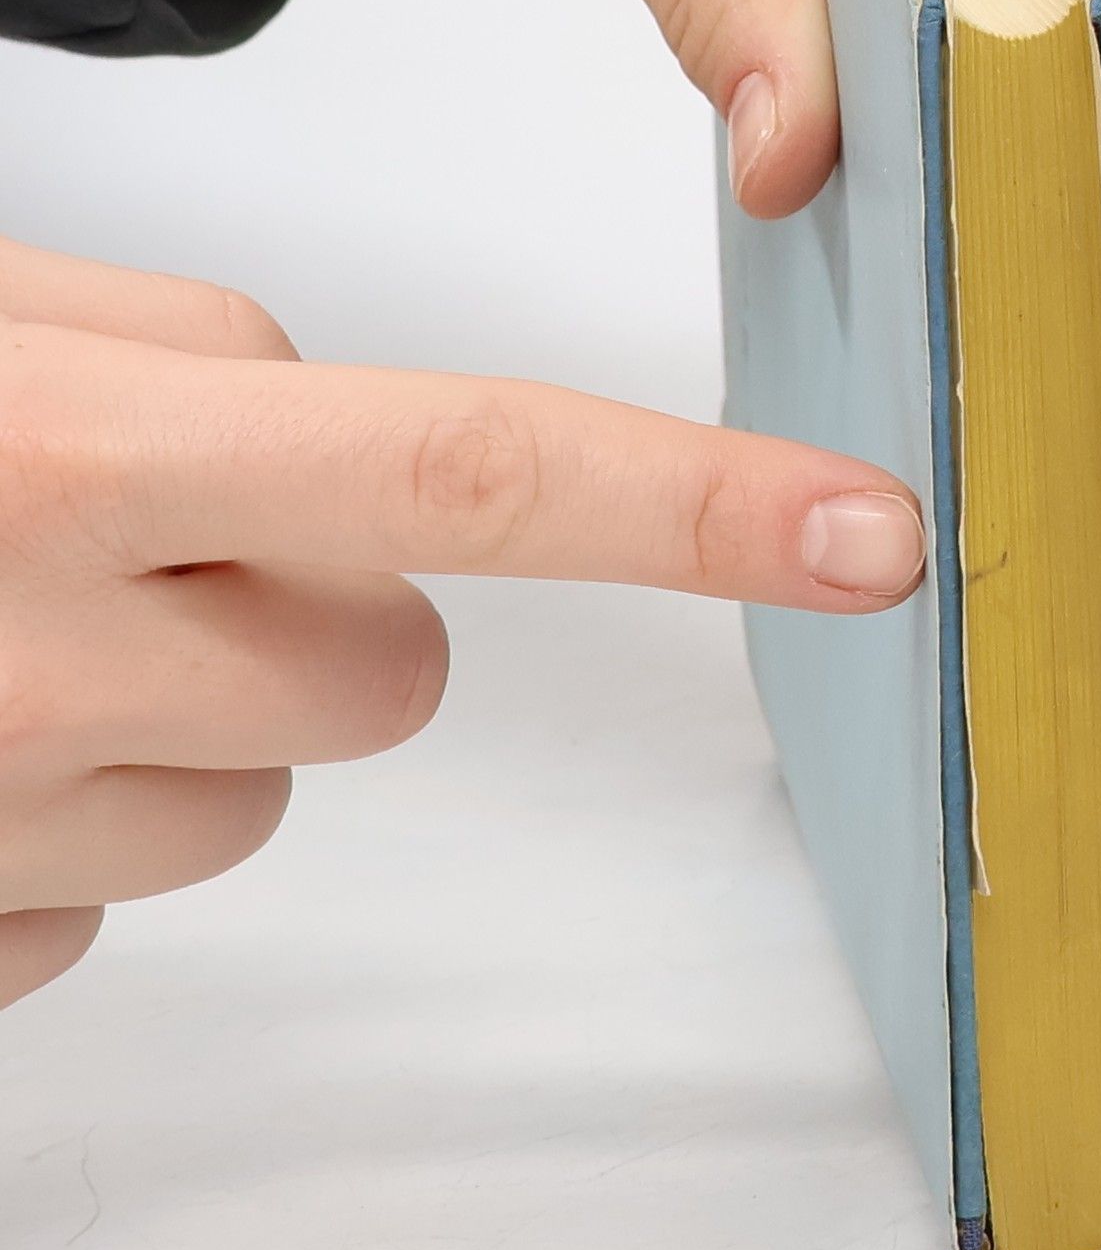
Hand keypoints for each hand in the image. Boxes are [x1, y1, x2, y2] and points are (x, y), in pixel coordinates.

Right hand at [0, 235, 922, 1009]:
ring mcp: (5, 824)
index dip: (692, 505)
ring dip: (187, 706)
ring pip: (259, 789)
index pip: (468, 471)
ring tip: (4, 616)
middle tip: (138, 527)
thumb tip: (335, 448)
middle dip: (326, 600)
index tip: (866, 536)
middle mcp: (48, 655)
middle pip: (392, 668)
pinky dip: (68, 810)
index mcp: (74, 451)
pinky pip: (116, 892)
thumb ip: (179, 357)